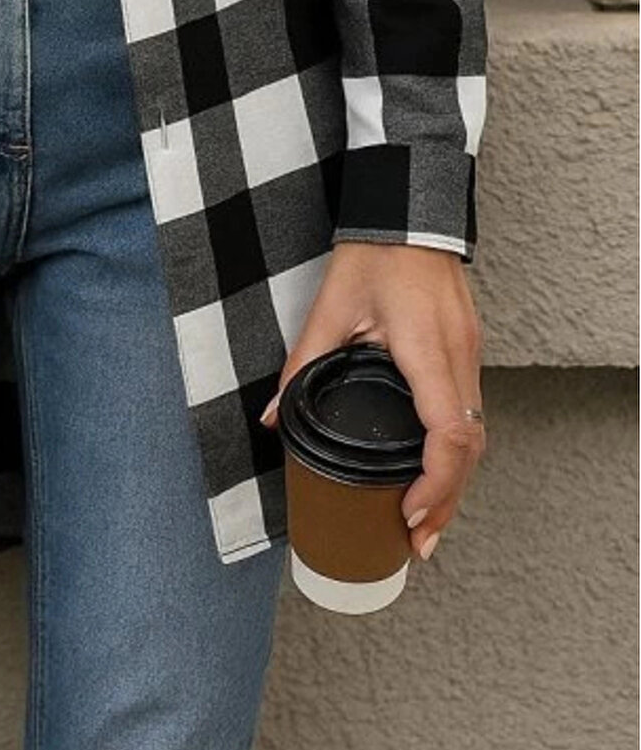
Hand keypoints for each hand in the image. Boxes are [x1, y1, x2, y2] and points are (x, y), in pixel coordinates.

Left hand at [259, 240, 485, 564]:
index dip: (434, 483)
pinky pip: (472, 413)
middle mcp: (459, 355)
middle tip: (417, 541)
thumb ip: (301, 366)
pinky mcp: (468, 349)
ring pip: (477, 433)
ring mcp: (470, 352)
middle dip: (447, 500)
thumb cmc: (373, 254)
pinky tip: (435, 473)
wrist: (408, 208)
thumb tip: (272, 418)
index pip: (447, 433)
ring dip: (455, 481)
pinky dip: (456, 452)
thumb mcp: (328, 309)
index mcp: (426, 348)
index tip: (409, 514)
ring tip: (425, 521)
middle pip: (470, 447)